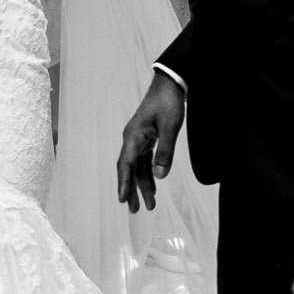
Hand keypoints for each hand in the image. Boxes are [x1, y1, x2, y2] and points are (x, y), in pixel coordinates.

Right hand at [116, 70, 186, 211]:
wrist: (170, 83)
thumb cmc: (169, 102)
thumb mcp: (170, 128)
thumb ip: (165, 152)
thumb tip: (160, 175)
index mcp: (134, 137)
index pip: (126, 165)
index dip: (124, 183)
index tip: (123, 200)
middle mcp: (132, 139)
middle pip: (129, 169)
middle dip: (132, 190)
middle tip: (136, 210)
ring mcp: (139, 138)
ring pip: (137, 167)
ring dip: (142, 184)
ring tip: (149, 204)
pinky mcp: (147, 137)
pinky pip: (144, 160)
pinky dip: (148, 173)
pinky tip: (154, 184)